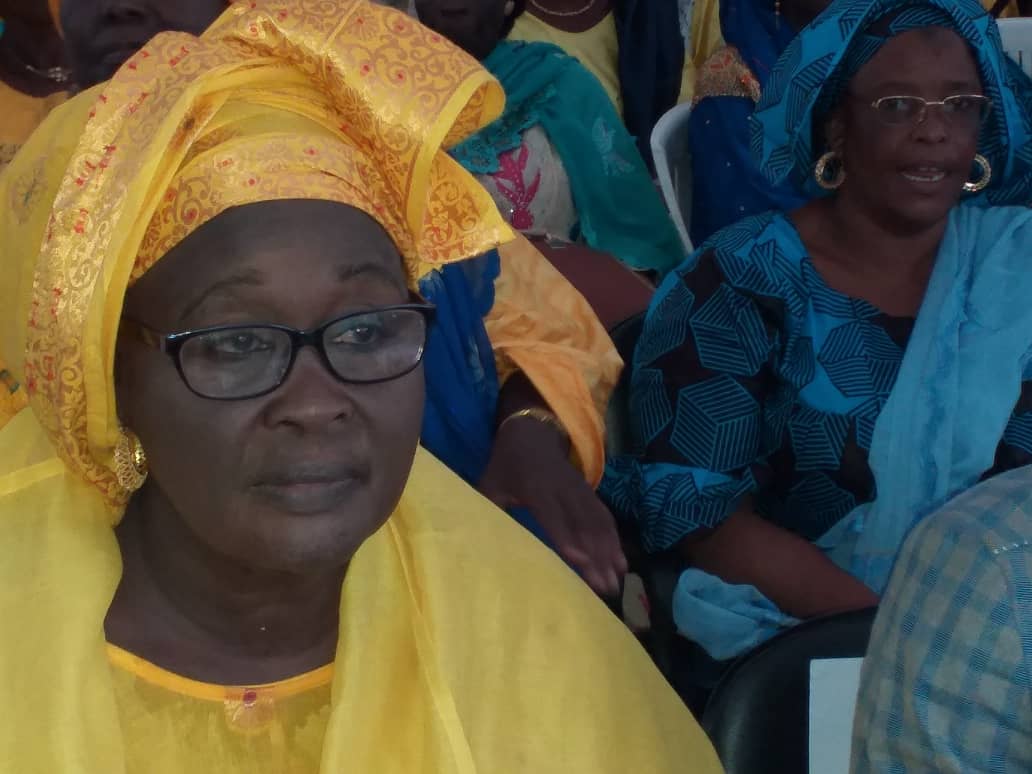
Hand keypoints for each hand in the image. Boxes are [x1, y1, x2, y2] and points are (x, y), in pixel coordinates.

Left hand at [478, 415, 627, 596]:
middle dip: (597, 557)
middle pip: (583, 526)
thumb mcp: (491, 483)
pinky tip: (621, 560)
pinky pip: (604, 517)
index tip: (581, 561)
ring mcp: (579, 490)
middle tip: (607, 588)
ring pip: (598, 523)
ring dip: (610, 552)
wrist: (532, 431)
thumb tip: (475, 540)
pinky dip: (614, 539)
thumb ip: (488, 509)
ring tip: (618, 580)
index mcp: (535, 488)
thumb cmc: (507, 463)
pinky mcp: (588, 492)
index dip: (567, 538)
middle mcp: (563, 490)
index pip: (553, 517)